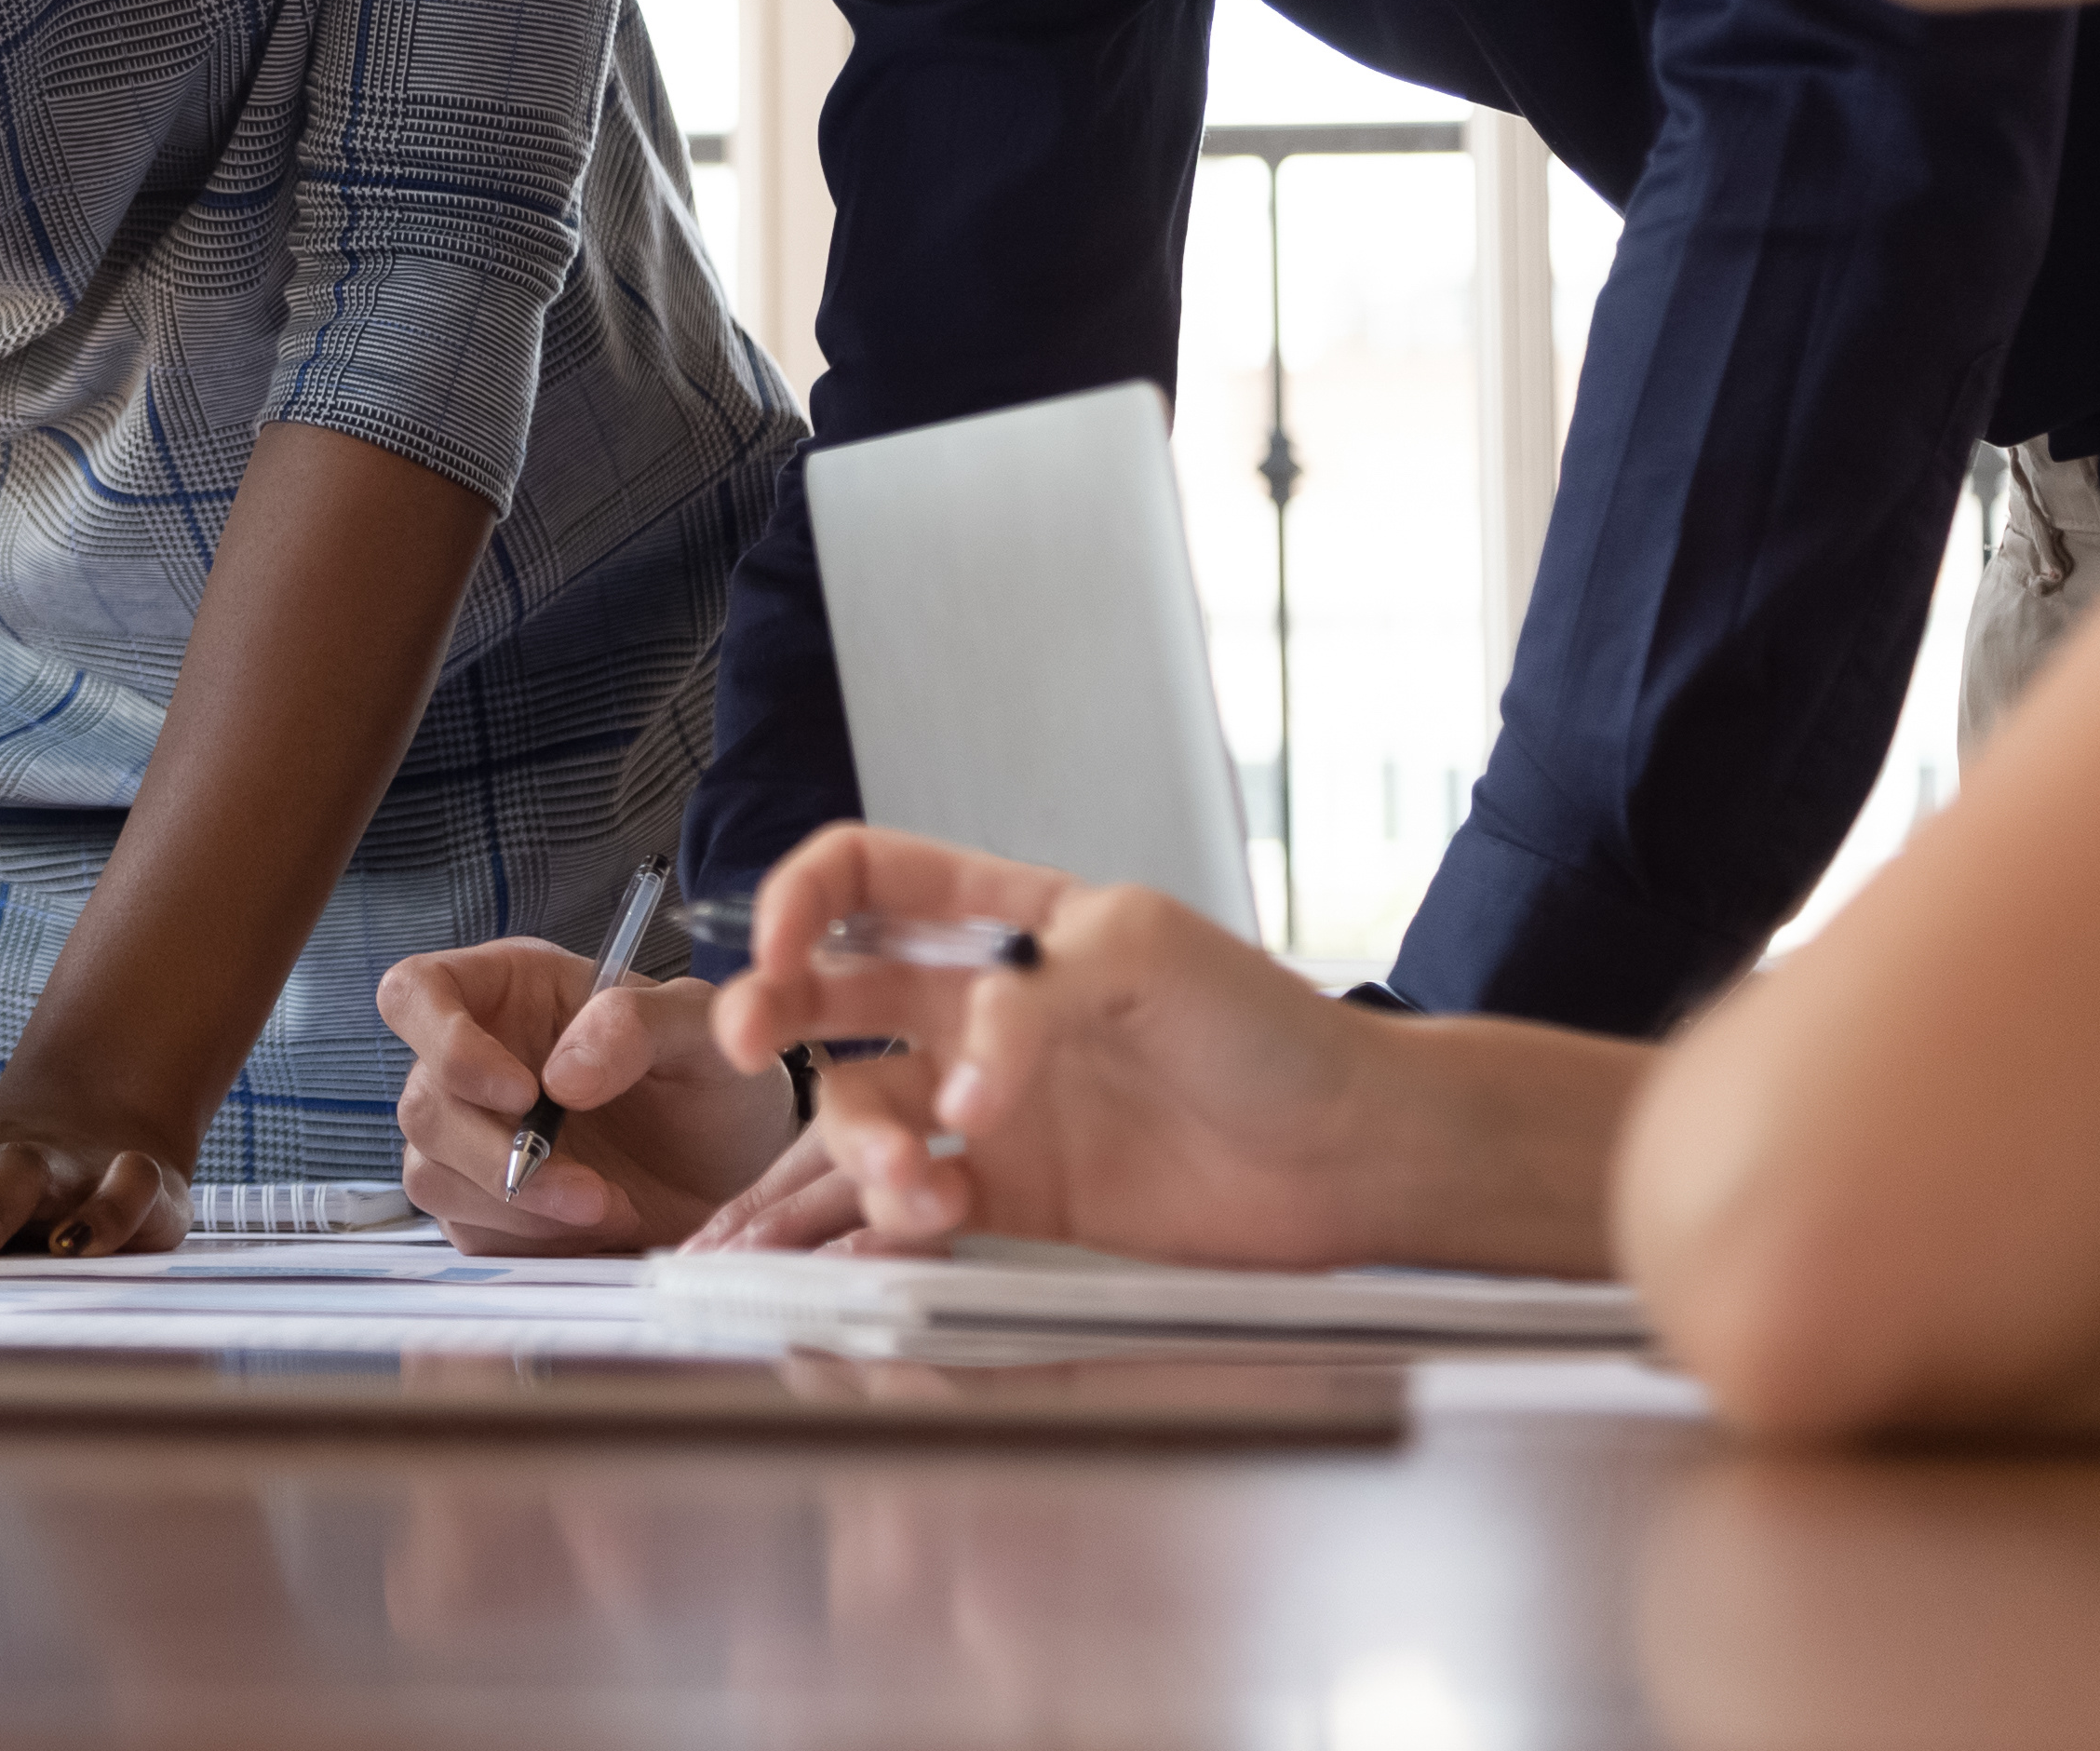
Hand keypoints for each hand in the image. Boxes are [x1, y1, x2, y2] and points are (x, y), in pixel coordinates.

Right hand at [382, 938, 798, 1252]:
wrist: (737, 1176)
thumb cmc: (714, 1083)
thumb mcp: (700, 1031)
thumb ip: (636, 1024)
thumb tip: (560, 1077)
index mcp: (508, 991)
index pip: (415, 992)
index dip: (443, 1041)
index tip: (520, 1091)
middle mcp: (477, 1061)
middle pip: (421, 1103)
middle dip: (497, 1155)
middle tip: (589, 1189)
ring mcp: (473, 1139)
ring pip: (431, 1174)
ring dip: (518, 1206)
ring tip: (608, 1208)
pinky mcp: (485, 1210)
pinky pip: (468, 1231)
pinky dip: (529, 1241)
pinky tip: (593, 1230)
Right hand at [702, 822, 1394, 1264]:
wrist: (1352, 1155)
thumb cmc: (1269, 1030)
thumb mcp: (1143, 953)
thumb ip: (1026, 998)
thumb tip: (959, 1084)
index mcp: (1005, 922)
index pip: (862, 879)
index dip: (799, 901)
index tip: (777, 950)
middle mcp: (980, 1008)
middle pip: (828, 994)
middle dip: (767, 1011)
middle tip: (748, 1044)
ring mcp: (991, 1102)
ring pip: (864, 1109)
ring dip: (862, 1144)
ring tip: (919, 1184)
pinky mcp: (1012, 1193)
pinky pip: (913, 1198)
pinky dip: (896, 1212)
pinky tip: (925, 1220)